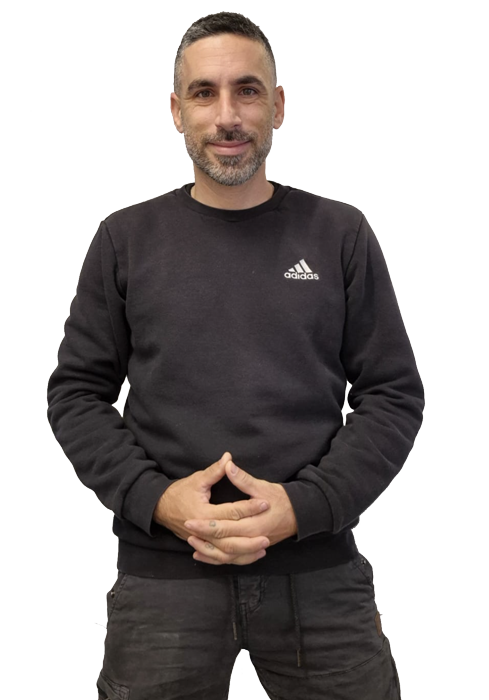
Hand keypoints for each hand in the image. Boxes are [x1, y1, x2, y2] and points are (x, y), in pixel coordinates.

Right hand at [153, 452, 270, 563]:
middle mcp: (202, 531)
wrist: (161, 507)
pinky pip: (220, 557)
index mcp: (203, 512)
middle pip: (230, 538)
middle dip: (250, 537)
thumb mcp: (197, 479)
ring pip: (226, 552)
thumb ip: (215, 470)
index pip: (231, 512)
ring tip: (264, 547)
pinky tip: (250, 556)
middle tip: (268, 534)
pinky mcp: (202, 545)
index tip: (265, 503)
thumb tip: (229, 457)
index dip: (249, 507)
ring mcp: (201, 541)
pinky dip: (235, 558)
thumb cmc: (180, 492)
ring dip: (245, 552)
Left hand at [185, 460, 297, 565]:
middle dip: (203, 536)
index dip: (206, 524)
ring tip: (192, 541)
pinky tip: (201, 554)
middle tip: (187, 528)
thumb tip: (227, 464)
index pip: (225, 527)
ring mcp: (252, 547)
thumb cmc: (281, 499)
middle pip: (222, 543)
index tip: (189, 519)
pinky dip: (215, 559)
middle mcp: (252, 539)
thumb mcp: (262, 487)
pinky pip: (231, 559)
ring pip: (226, 556)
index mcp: (254, 524)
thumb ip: (243, 479)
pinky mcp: (251, 550)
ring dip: (208, 551)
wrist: (298, 514)